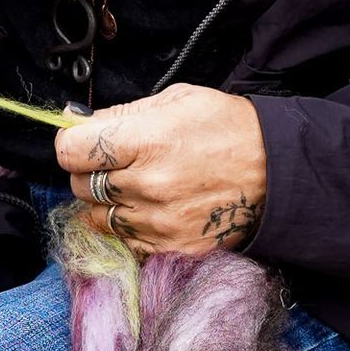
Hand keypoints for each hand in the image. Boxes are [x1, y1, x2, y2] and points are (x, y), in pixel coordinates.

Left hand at [53, 86, 267, 253]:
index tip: (84, 143)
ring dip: (107, 202)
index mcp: (146, 141)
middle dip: (91, 172)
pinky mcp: (171, 248)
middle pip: (81, 185)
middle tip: (118, 163)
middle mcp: (148, 185)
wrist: (278, 171)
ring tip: (137, 186)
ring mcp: (159, 222)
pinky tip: (150, 209)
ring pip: (97, 217)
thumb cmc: (228, 128)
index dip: (72, 144)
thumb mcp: (176, 101)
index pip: (71, 151)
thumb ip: (120, 113)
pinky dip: (129, 226)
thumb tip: (74, 120)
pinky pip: (125, 241)